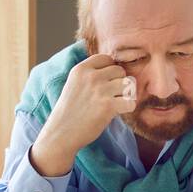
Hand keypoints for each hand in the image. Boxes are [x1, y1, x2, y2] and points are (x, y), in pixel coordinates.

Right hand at [29, 54, 135, 176]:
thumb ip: (89, 75)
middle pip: (120, 71)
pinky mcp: (108, 106)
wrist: (61, 133)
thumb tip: (114, 69)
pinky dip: (128, 107)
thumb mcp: (74, 84)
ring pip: (127, 84)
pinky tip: (119, 112)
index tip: (107, 83)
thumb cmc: (70, 111)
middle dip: (119, 82)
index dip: (110, 70)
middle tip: (112, 95)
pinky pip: (131, 101)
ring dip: (125, 94)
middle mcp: (91, 76)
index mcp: (81, 69)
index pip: (106, 59)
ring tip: (116, 103)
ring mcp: (100, 90)